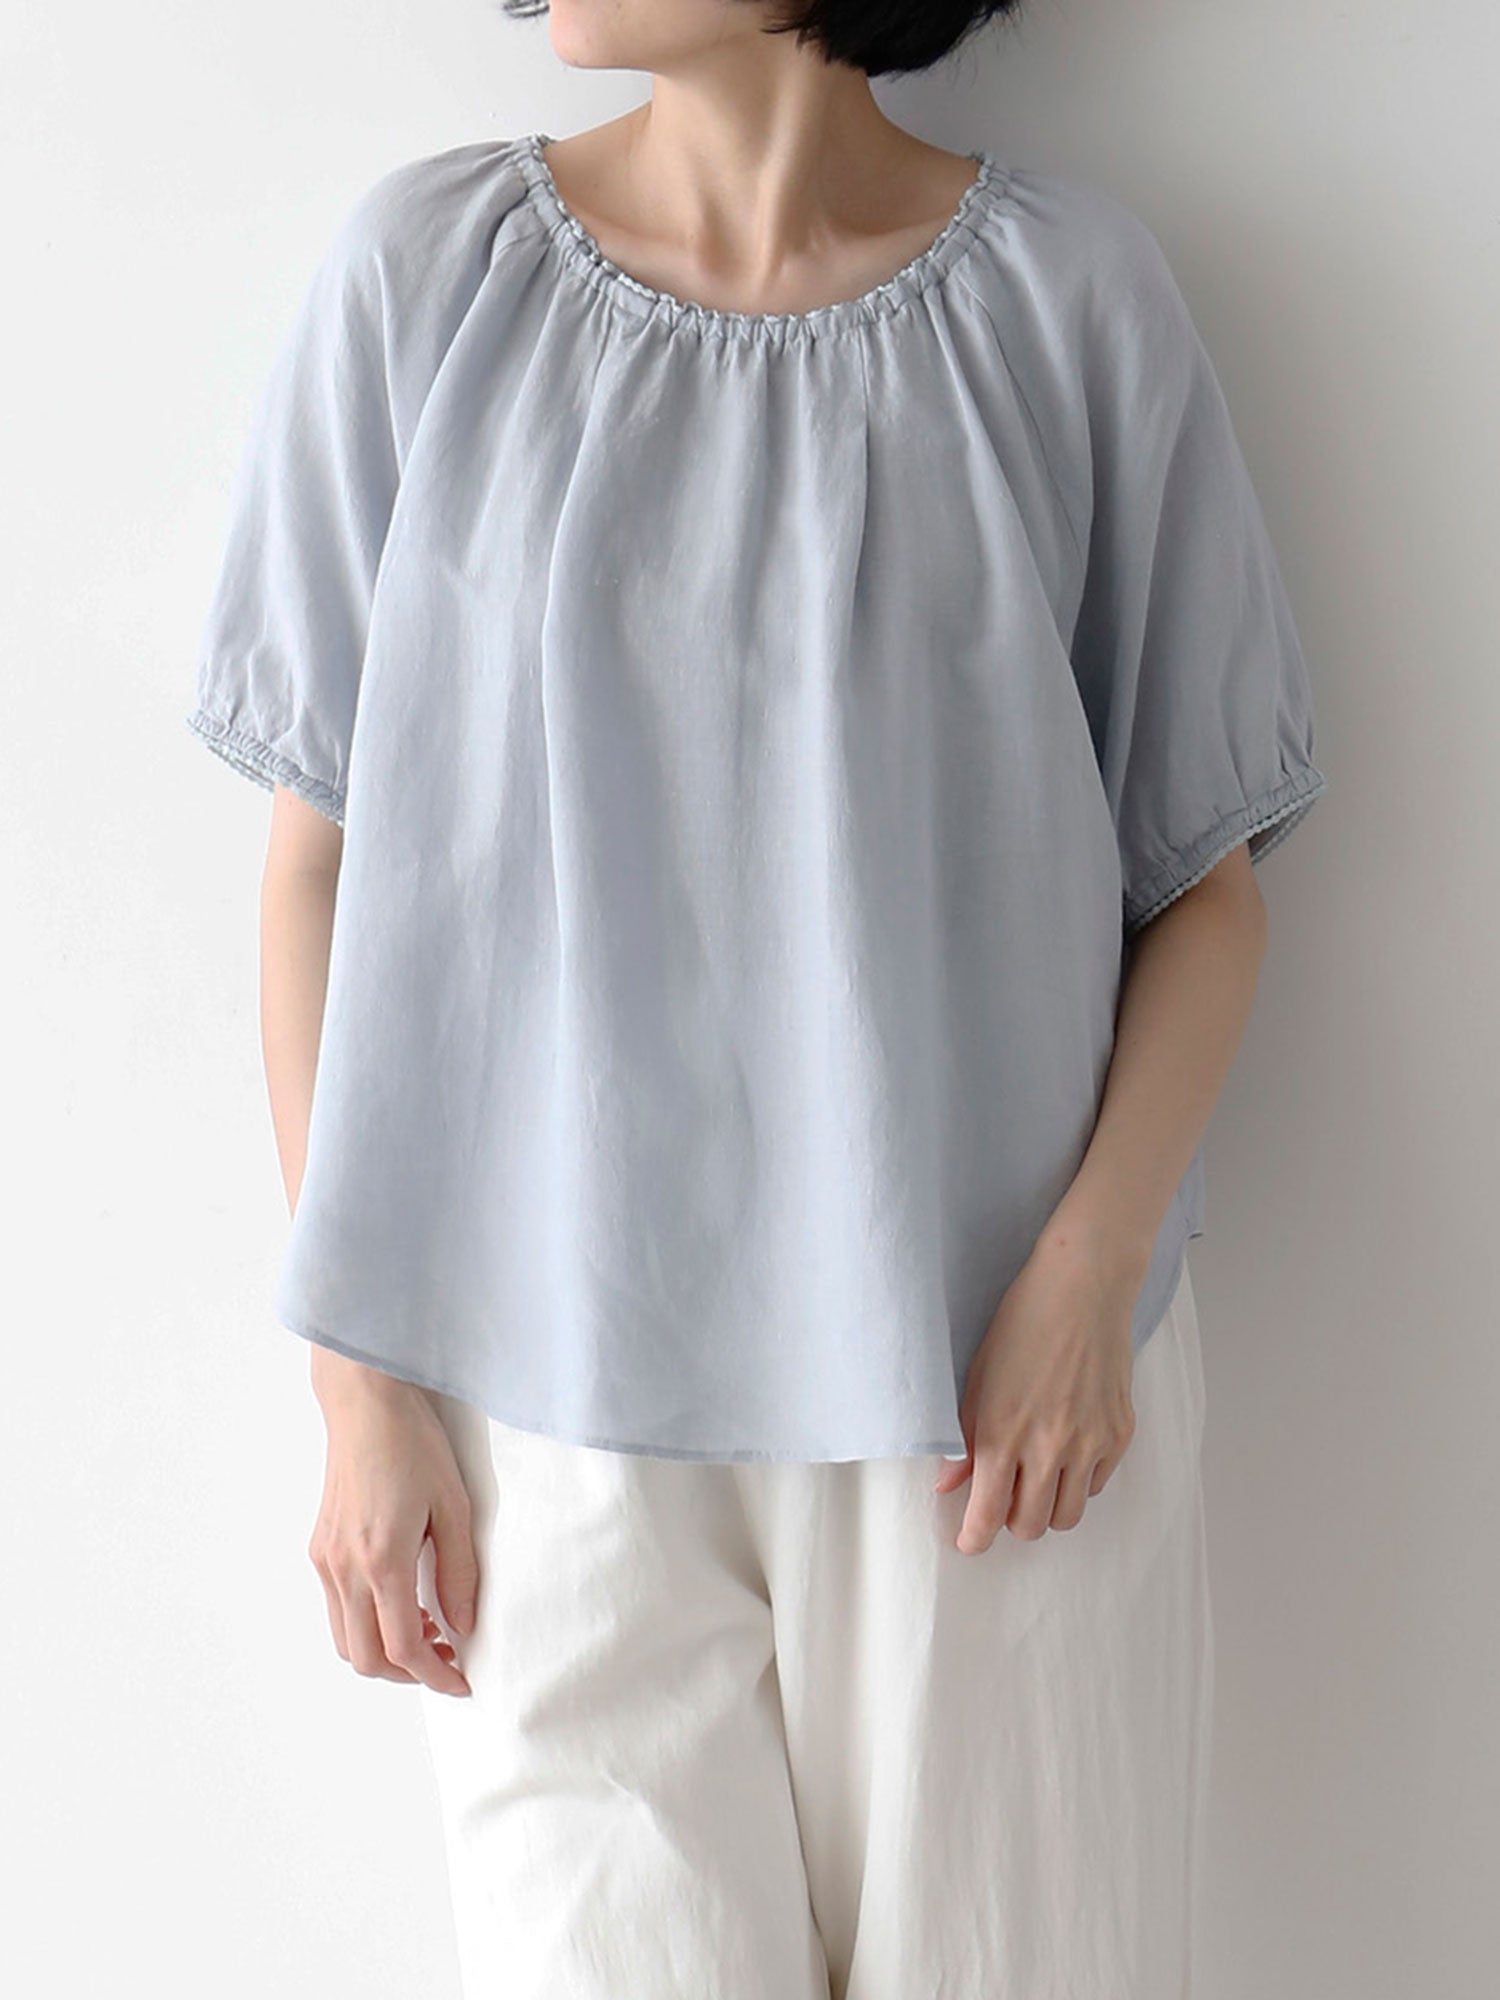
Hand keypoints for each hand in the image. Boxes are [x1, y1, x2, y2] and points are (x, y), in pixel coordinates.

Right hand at [307, 1360, 477, 1695]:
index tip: (461, 1682)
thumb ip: (459, 1571)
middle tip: (446, 1660)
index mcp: (382, 1561)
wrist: (365, 1405)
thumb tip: (463, 1625)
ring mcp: (326, 1560)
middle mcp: (345, 1568)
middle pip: (367, 1658)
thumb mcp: (454, 1506)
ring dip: (384, 1652)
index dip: (434, 1677)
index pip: (404, 1648)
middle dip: (408, 1674)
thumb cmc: (413, 1446)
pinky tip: (399, 1603)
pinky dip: (365, 1625)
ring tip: (427, 1632)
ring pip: (345, 1640)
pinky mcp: (319, 1549)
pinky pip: (336, 1610)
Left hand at [932, 1234, 1140, 1552]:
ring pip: (1068, 1516)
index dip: (975, 1538)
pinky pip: (1097, 1485)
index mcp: (1003, 1433)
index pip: (987, 1515)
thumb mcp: (977, 1377)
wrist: (1082, 1288)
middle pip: (1031, 1526)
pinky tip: (1067, 1449)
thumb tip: (947, 1483)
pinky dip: (1078, 1480)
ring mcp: (1090, 1443)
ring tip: (1036, 1477)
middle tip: (1004, 1498)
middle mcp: (1048, 1447)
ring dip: (1048, 1507)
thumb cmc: (1021, 1324)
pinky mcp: (1120, 1434)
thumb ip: (964, 1438)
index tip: (970, 1541)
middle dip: (1011, 1521)